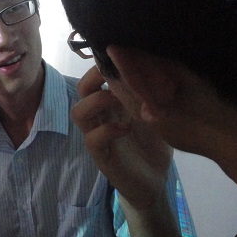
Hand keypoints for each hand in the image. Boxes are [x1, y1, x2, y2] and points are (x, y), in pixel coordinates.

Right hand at [72, 67, 172, 208]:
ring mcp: (97, 136)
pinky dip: (107, 130)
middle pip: (82, 89)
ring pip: (78, 112)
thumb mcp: (158, 113)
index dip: (104, 63)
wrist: (155, 182)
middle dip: (96, 77)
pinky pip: (92, 139)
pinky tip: (126, 128)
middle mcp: (100, 117)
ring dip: (98, 101)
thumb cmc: (155, 145)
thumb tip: (158, 60)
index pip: (96, 76)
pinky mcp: (101, 156)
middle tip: (118, 74)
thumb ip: (153, 92)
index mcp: (111, 104)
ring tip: (120, 101)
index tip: (122, 54)